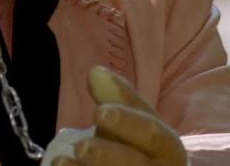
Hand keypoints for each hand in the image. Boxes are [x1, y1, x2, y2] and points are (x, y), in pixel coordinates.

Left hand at [51, 66, 187, 165]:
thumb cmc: (134, 145)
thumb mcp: (131, 120)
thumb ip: (117, 97)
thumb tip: (95, 72)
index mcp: (168, 149)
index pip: (154, 135)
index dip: (128, 123)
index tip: (99, 112)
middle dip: (107, 156)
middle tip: (80, 146)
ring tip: (60, 162)